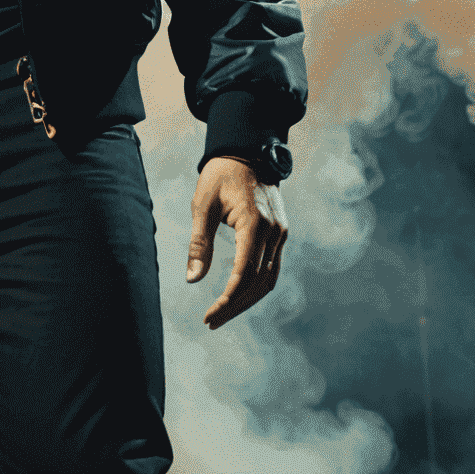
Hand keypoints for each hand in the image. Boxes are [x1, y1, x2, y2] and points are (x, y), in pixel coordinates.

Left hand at [186, 155, 287, 328]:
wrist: (246, 152)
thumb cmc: (219, 176)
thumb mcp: (202, 206)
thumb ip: (200, 243)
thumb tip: (192, 280)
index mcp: (255, 224)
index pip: (243, 275)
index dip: (227, 300)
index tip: (209, 316)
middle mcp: (274, 232)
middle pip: (259, 283)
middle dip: (235, 305)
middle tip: (212, 321)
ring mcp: (281, 234)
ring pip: (269, 280)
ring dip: (247, 300)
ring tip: (223, 313)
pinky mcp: (281, 234)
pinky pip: (272, 268)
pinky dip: (256, 285)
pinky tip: (238, 294)